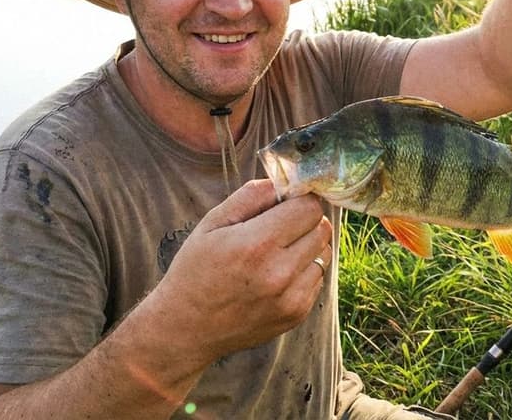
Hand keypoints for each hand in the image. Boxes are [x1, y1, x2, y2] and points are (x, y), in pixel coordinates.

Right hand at [150, 179, 332, 361]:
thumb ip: (251, 196)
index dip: (299, 200)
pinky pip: (318, 277)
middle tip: (281, 226)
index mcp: (257, 244)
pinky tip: (277, 275)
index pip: (309, 207)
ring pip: (325, 253)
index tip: (286, 203)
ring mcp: (291, 298)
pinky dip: (304, 271)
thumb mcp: (212, 223)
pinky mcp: (297, 314)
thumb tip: (286, 182)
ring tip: (278, 252)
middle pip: (322, 228)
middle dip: (305, 220)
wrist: (186, 329)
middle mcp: (279, 273)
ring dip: (308, 246)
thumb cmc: (196, 269)